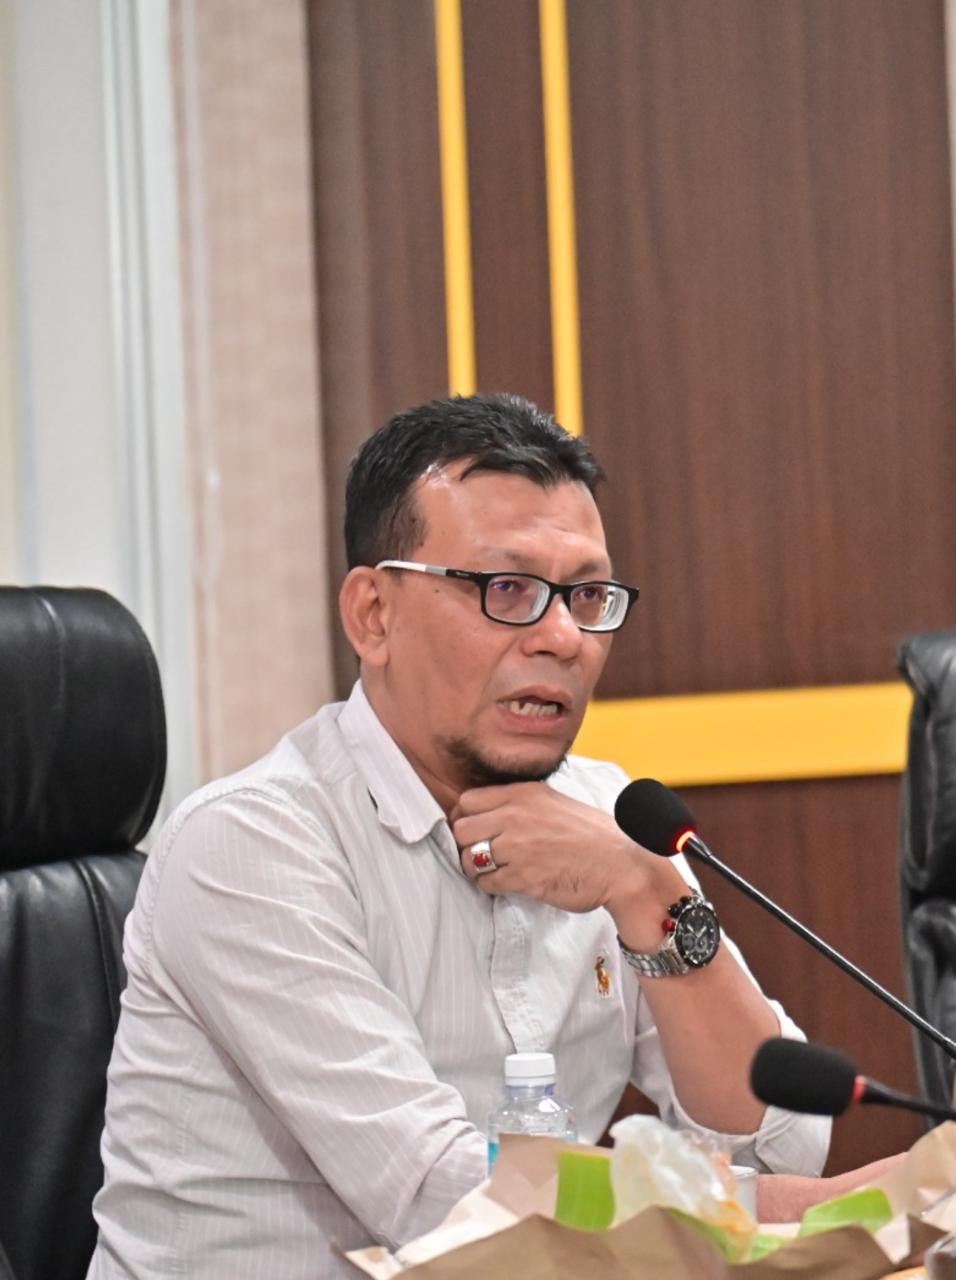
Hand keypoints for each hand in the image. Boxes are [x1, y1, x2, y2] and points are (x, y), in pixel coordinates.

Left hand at [452, 782, 683, 930]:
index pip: (467, 800)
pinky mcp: (522, 877)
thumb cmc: (592, 836)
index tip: (475, 831)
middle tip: (481, 854)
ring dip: (476, 868)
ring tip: (495, 871)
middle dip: (466, 844)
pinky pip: (486, 883)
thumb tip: (487, 815)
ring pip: (468, 858)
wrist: (622, 865)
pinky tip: (510, 883)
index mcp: (522, 793)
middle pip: (460, 829)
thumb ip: (519, 804)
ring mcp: (517, 847)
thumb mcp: (553, 802)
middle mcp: (515, 816)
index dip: (466, 818)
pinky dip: (492, 887)